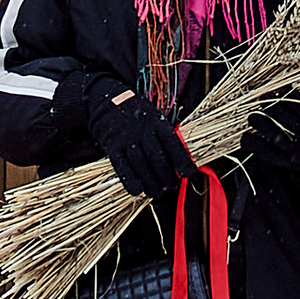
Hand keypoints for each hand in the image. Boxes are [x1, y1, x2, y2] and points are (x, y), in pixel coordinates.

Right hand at [86, 86, 191, 200]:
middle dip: (167, 177)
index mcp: (158, 124)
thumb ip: (168, 139)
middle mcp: (143, 132)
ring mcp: (127, 140)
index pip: (173, 144)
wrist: (110, 105)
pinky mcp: (113, 149)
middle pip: (158, 158)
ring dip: (152, 183)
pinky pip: (123, 168)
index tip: (189, 174)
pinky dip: (131, 181)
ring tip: (158, 192)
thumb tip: (183, 163)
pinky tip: (138, 190)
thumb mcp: (157, 120)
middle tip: (172, 186)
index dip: (182, 161)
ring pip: (142, 166)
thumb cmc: (140, 117)